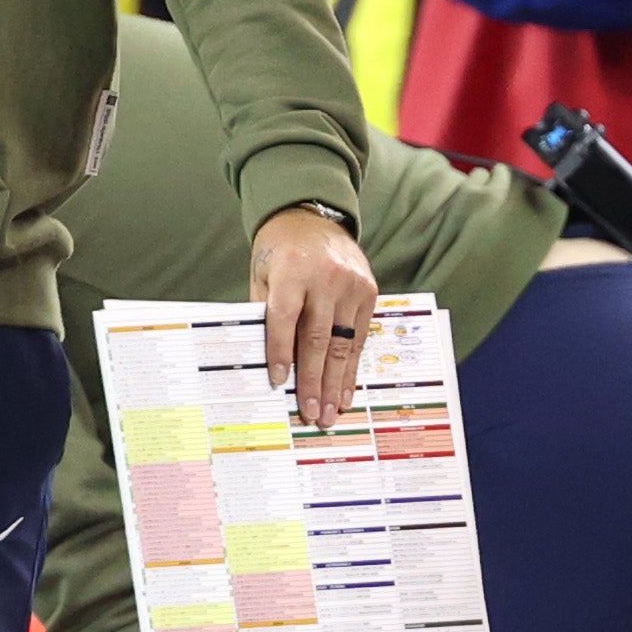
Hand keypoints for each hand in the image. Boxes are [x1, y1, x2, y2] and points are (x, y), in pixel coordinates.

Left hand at [251, 206, 380, 428]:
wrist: (310, 217)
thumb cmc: (279, 251)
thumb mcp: (263, 275)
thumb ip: (265, 313)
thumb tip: (269, 363)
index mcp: (292, 270)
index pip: (284, 318)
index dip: (280, 352)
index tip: (278, 383)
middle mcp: (325, 277)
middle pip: (317, 337)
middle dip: (313, 380)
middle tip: (311, 413)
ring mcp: (351, 284)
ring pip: (342, 342)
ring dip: (335, 381)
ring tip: (330, 412)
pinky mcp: (369, 291)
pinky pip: (359, 336)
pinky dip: (350, 366)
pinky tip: (344, 390)